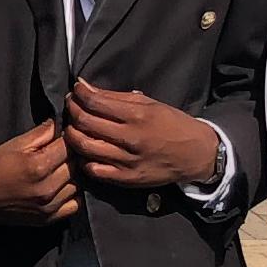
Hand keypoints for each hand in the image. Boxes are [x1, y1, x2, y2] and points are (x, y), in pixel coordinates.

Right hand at [0, 119, 76, 224]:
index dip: (66, 139)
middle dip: (70, 157)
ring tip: (58, 171)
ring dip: (71, 177)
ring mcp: (48, 207)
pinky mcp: (46, 220)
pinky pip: (73, 206)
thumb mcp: (14, 144)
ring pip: (77, 186)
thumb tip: (61, 124)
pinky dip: (70, 196)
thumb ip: (41, 133)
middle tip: (59, 153)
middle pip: (75, 166)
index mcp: (38, 166)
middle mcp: (46, 188)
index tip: (61, 138)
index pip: (68, 147)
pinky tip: (60, 189)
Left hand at [63, 81, 226, 191]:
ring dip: (72, 135)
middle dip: (72, 111)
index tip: (75, 91)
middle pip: (86, 123)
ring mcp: (128, 161)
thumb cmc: (172, 124)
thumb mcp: (149, 104)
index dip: (79, 95)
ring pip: (86, 147)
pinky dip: (84, 159)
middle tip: (70, 106)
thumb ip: (116, 97)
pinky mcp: (127, 178)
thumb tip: (85, 88)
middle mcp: (131, 138)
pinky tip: (85, 151)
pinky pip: (95, 170)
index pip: (96, 102)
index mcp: (138, 116)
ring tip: (73, 127)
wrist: (195, 154)